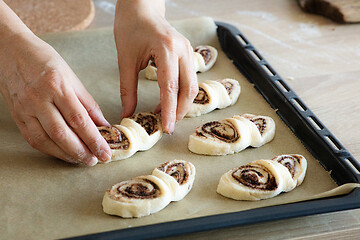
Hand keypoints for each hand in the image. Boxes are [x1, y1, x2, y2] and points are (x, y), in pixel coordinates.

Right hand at [0, 32, 111, 164]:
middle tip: (95, 160)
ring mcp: (25, 108)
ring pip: (46, 140)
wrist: (10, 50)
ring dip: (66, 155)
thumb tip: (104, 125)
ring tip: (82, 160)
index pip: (79, 119)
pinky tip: (63, 154)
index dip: (94, 139)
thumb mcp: (72, 77)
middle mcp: (39, 98)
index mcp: (57, 85)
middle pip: (62, 134)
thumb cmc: (46, 61)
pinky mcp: (17, 116)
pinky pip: (33, 139)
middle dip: (81, 151)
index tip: (106, 152)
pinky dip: (50, 150)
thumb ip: (88, 104)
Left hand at [114, 0, 197, 133]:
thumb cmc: (130, 28)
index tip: (166, 128)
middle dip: (179, 111)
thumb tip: (127, 113)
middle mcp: (182, 50)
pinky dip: (182, 94)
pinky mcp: (188, 53)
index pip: (170, 87)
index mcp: (166, 49)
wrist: (141, 8)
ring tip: (165, 115)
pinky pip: (190, 78)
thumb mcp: (125, 60)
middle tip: (167, 126)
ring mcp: (188, 51)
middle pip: (188, 89)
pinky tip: (168, 101)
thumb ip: (127, 89)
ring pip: (193, 86)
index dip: (169, 111)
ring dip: (182, 104)